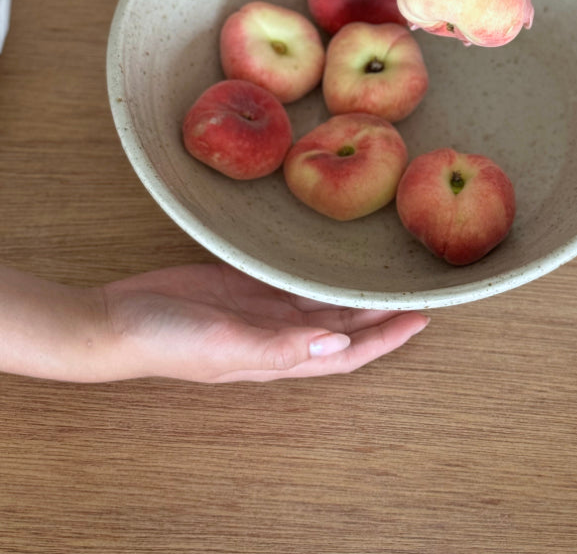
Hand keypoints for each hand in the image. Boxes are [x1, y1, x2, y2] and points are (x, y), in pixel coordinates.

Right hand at [101, 262, 428, 382]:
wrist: (118, 320)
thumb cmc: (169, 339)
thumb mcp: (227, 346)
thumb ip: (282, 349)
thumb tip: (340, 348)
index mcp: (280, 356)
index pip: (349, 353)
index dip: (387, 339)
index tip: (422, 318)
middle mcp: (278, 333)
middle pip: (344, 326)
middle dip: (380, 313)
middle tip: (414, 289)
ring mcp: (260, 308)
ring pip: (321, 301)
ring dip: (352, 292)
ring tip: (383, 272)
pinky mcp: (242, 283)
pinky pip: (290, 277)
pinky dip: (315, 271)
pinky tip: (331, 256)